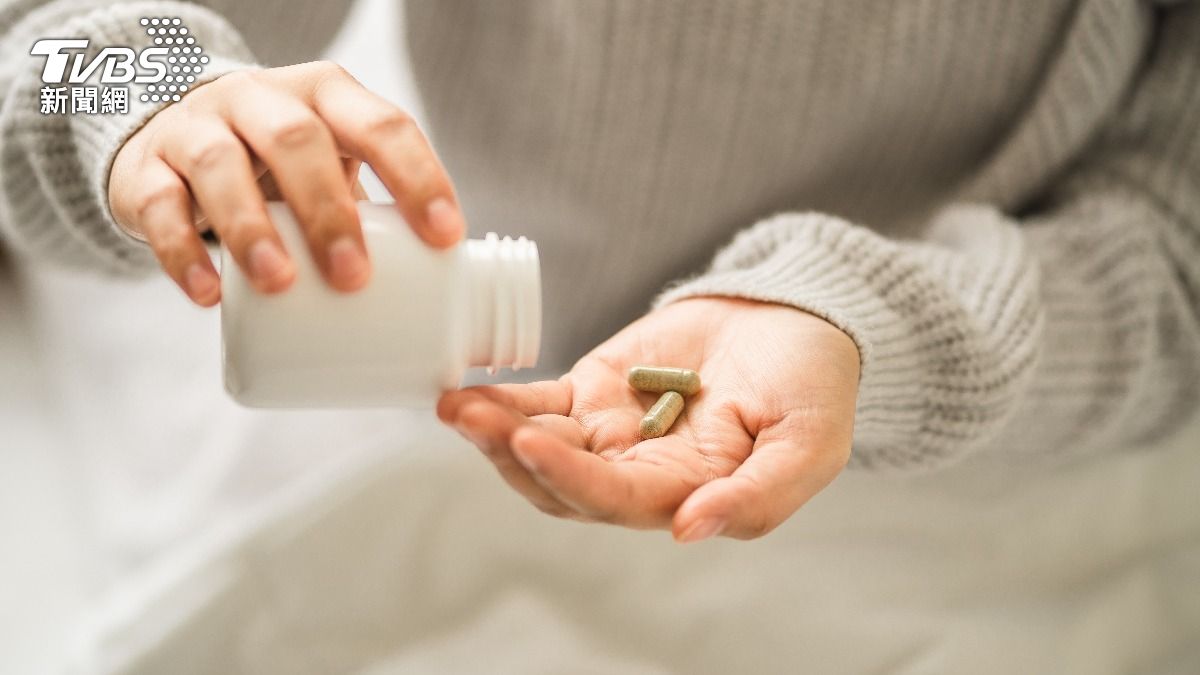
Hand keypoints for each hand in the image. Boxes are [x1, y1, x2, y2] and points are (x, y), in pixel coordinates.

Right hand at [108, 61, 464, 305]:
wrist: (175, 139)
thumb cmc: (278, 166)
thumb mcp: (331, 163)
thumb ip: (372, 207)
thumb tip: (437, 290)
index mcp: (326, 96)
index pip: (381, 125)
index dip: (417, 177)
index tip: (444, 237)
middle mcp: (261, 100)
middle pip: (298, 141)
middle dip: (329, 211)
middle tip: (353, 276)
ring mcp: (197, 128)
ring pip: (221, 166)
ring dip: (252, 228)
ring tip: (279, 282)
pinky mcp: (145, 168)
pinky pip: (159, 205)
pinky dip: (182, 251)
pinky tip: (207, 294)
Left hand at [438, 297, 860, 541]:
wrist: (796, 319)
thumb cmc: (812, 385)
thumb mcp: (809, 444)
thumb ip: (758, 496)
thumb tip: (690, 532)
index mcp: (686, 494)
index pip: (615, 498)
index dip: (569, 477)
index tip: (527, 442)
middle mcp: (639, 472)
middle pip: (559, 482)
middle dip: (510, 455)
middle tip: (469, 417)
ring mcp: (610, 430)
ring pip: (539, 444)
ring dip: (494, 430)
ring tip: (456, 403)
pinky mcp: (593, 389)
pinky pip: (540, 402)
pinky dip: (504, 398)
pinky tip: (466, 388)